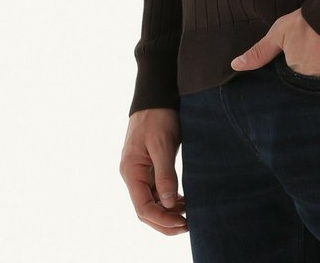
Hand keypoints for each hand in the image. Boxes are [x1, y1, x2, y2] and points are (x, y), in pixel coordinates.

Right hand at [120, 107, 187, 235]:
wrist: (156, 94)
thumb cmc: (158, 115)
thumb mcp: (163, 144)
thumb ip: (165, 175)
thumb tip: (168, 205)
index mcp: (131, 171)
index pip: (143, 208)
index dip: (162, 220)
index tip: (182, 223)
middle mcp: (133, 174)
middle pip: (145, 209)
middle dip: (164, 221)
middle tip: (187, 226)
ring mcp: (140, 171)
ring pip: (151, 202)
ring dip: (167, 212)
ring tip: (188, 215)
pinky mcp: (149, 165)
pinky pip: (156, 190)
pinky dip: (168, 199)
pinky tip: (181, 201)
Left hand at [230, 8, 319, 75]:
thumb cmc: (311, 21)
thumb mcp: (281, 32)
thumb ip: (259, 52)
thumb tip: (235, 66)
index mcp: (299, 75)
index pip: (296, 80)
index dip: (300, 67)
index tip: (305, 55)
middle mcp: (318, 84)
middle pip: (314, 85)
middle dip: (316, 74)